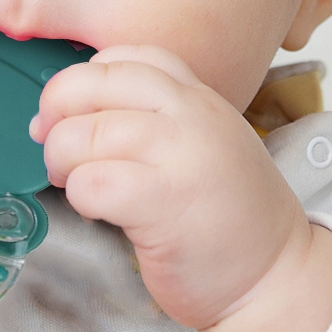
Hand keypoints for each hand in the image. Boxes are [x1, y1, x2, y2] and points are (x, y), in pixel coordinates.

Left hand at [31, 46, 331, 331]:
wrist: (276, 276)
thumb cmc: (224, 214)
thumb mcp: (199, 141)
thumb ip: (148, 116)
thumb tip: (55, 116)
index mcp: (196, 94)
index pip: (124, 56)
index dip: (83, 81)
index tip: (75, 114)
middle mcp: (189, 114)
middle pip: (93, 84)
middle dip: (56, 114)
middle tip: (57, 149)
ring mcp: (179, 155)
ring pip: (83, 133)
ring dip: (62, 161)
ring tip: (77, 183)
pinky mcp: (163, 203)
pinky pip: (92, 182)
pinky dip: (79, 197)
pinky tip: (97, 211)